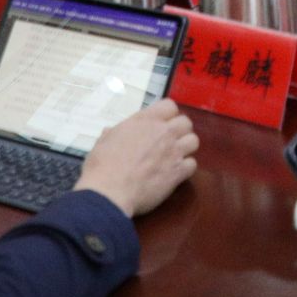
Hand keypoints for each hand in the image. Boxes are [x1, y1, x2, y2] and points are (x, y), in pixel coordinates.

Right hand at [74, 99, 197, 217]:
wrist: (110, 191)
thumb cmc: (102, 165)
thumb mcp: (103, 141)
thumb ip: (113, 133)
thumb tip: (109, 131)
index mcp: (145, 120)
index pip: (170, 105)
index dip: (168, 114)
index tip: (161, 124)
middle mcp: (163, 132)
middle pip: (186, 122)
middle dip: (180, 130)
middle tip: (170, 141)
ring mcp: (173, 151)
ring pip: (194, 141)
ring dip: (186, 147)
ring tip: (176, 156)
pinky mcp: (178, 172)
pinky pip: (193, 164)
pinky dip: (186, 168)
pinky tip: (175, 173)